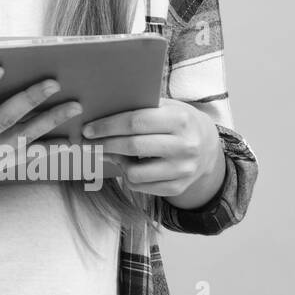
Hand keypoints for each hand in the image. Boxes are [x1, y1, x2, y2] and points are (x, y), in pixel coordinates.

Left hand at [81, 98, 223, 198]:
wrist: (207, 146)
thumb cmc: (175, 121)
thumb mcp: (164, 107)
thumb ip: (137, 107)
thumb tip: (97, 114)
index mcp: (179, 119)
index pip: (135, 122)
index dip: (107, 126)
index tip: (87, 129)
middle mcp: (185, 146)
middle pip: (132, 147)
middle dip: (104, 144)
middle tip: (86, 142)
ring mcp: (183, 169)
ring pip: (134, 172)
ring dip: (116, 163)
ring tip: (110, 153)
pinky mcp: (178, 187)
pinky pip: (141, 187)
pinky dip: (128, 176)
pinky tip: (126, 165)